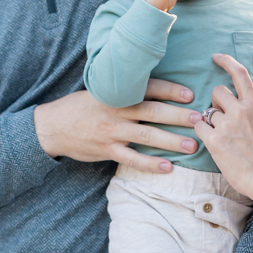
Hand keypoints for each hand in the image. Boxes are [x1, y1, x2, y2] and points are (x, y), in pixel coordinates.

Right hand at [34, 78, 201, 171]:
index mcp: (117, 92)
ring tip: (193, 145)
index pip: (148, 88)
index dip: (170, 90)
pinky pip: (132, 159)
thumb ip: (125, 88)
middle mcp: (116, 110)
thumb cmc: (83, 105)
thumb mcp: (101, 88)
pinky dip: (151, 164)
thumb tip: (155, 84)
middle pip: (152, 112)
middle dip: (178, 116)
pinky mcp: (107, 150)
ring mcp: (112, 132)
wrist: (54, 126)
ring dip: (171, 141)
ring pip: (147, 137)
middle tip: (199, 119)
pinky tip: (168, 167)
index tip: (190, 94)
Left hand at [194, 54, 252, 197]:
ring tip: (223, 136)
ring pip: (208, 111)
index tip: (216, 57)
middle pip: (218, 91)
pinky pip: (199, 126)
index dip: (226, 61)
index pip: (239, 74)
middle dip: (217, 102)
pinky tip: (211, 141)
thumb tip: (245, 102)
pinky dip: (202, 131)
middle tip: (222, 116)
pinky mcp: (214, 140)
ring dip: (212, 121)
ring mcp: (226, 125)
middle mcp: (240, 110)